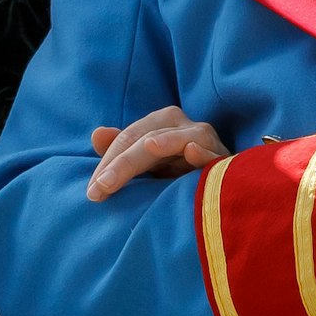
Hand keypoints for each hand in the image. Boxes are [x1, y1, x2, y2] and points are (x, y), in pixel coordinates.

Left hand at [87, 106, 232, 199]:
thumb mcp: (148, 165)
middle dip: (123, 164)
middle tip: (101, 188)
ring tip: (147, 147)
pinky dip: (202, 152)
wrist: (221, 188)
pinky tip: (191, 151)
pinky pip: (212, 154)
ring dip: (164, 143)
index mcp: (161, 123)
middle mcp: (183, 126)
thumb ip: (122, 152)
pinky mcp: (223, 158)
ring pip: (179, 139)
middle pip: (147, 139)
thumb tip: (96, 134)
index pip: (128, 138)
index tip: (93, 192)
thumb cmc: (179, 172)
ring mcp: (205, 140)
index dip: (108, 163)